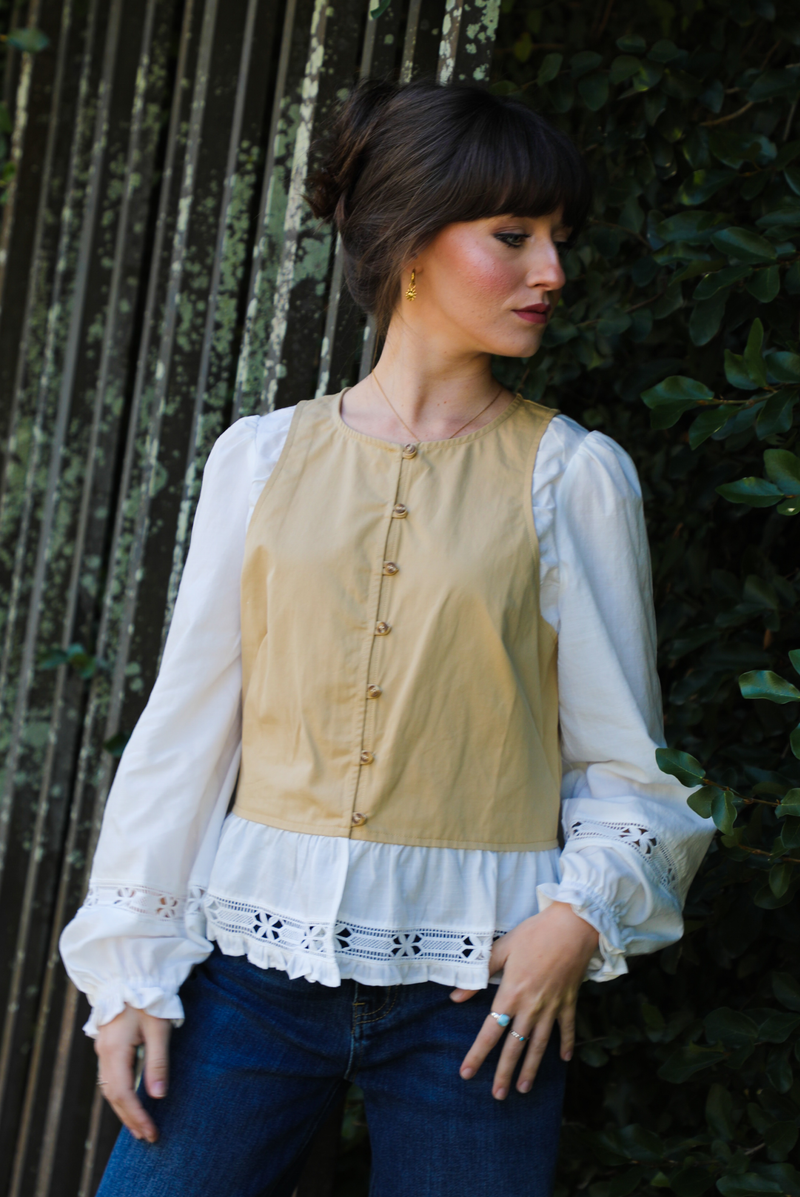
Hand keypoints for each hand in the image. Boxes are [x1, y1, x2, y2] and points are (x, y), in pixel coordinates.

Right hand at [95, 1004, 170, 1141]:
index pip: (124, 1094)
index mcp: (115, 1051)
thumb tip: (158, 1095)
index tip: (151, 1132)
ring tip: (139, 1125)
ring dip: (123, 1108)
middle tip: (147, 1136)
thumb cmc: (147, 998)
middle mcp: (103, 1054)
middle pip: (113, 1095)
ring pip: (109, 1088)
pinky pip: (109, 1077)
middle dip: (129, 1118)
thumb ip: (158, 1062)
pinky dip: (119, 1094)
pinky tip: (130, 1099)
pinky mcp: (106, 1044)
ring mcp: (102, 1049)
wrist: (128, 973)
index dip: (137, 1115)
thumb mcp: (158, 1028)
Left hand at [450, 901, 598, 1099]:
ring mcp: (552, 1007)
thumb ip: (480, 973)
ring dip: (531, 1068)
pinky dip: (565, 1044)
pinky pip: (567, 1029)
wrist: (573, 926)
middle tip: (498, 1096)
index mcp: (511, 993)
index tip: (467, 1073)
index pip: (490, 1031)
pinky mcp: (569, 1002)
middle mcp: (531, 1007)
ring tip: (523, 1089)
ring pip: (539, 1045)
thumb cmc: (534, 933)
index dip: (477, 1054)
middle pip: (514, 1046)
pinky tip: (563, 1060)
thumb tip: (454, 996)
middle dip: (504, 1073)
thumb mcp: (502, 948)